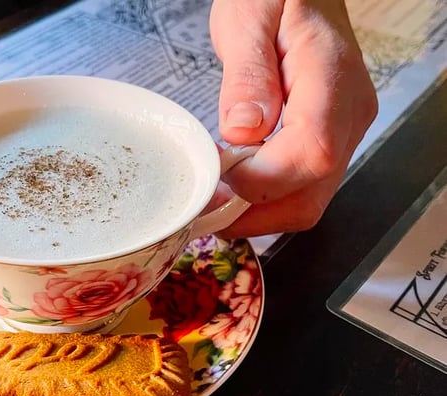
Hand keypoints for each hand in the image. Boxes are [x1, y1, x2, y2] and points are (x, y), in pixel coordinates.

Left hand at [210, 0, 377, 236]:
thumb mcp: (248, 20)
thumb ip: (247, 76)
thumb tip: (242, 132)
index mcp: (331, 81)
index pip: (309, 154)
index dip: (259, 179)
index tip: (218, 172)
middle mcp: (348, 116)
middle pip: (312, 195)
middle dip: (255, 215)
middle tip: (208, 208)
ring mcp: (343, 131)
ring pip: (309, 200)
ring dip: (258, 214)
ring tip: (216, 200)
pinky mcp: (330, 139)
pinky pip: (304, 187)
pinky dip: (267, 200)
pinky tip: (236, 187)